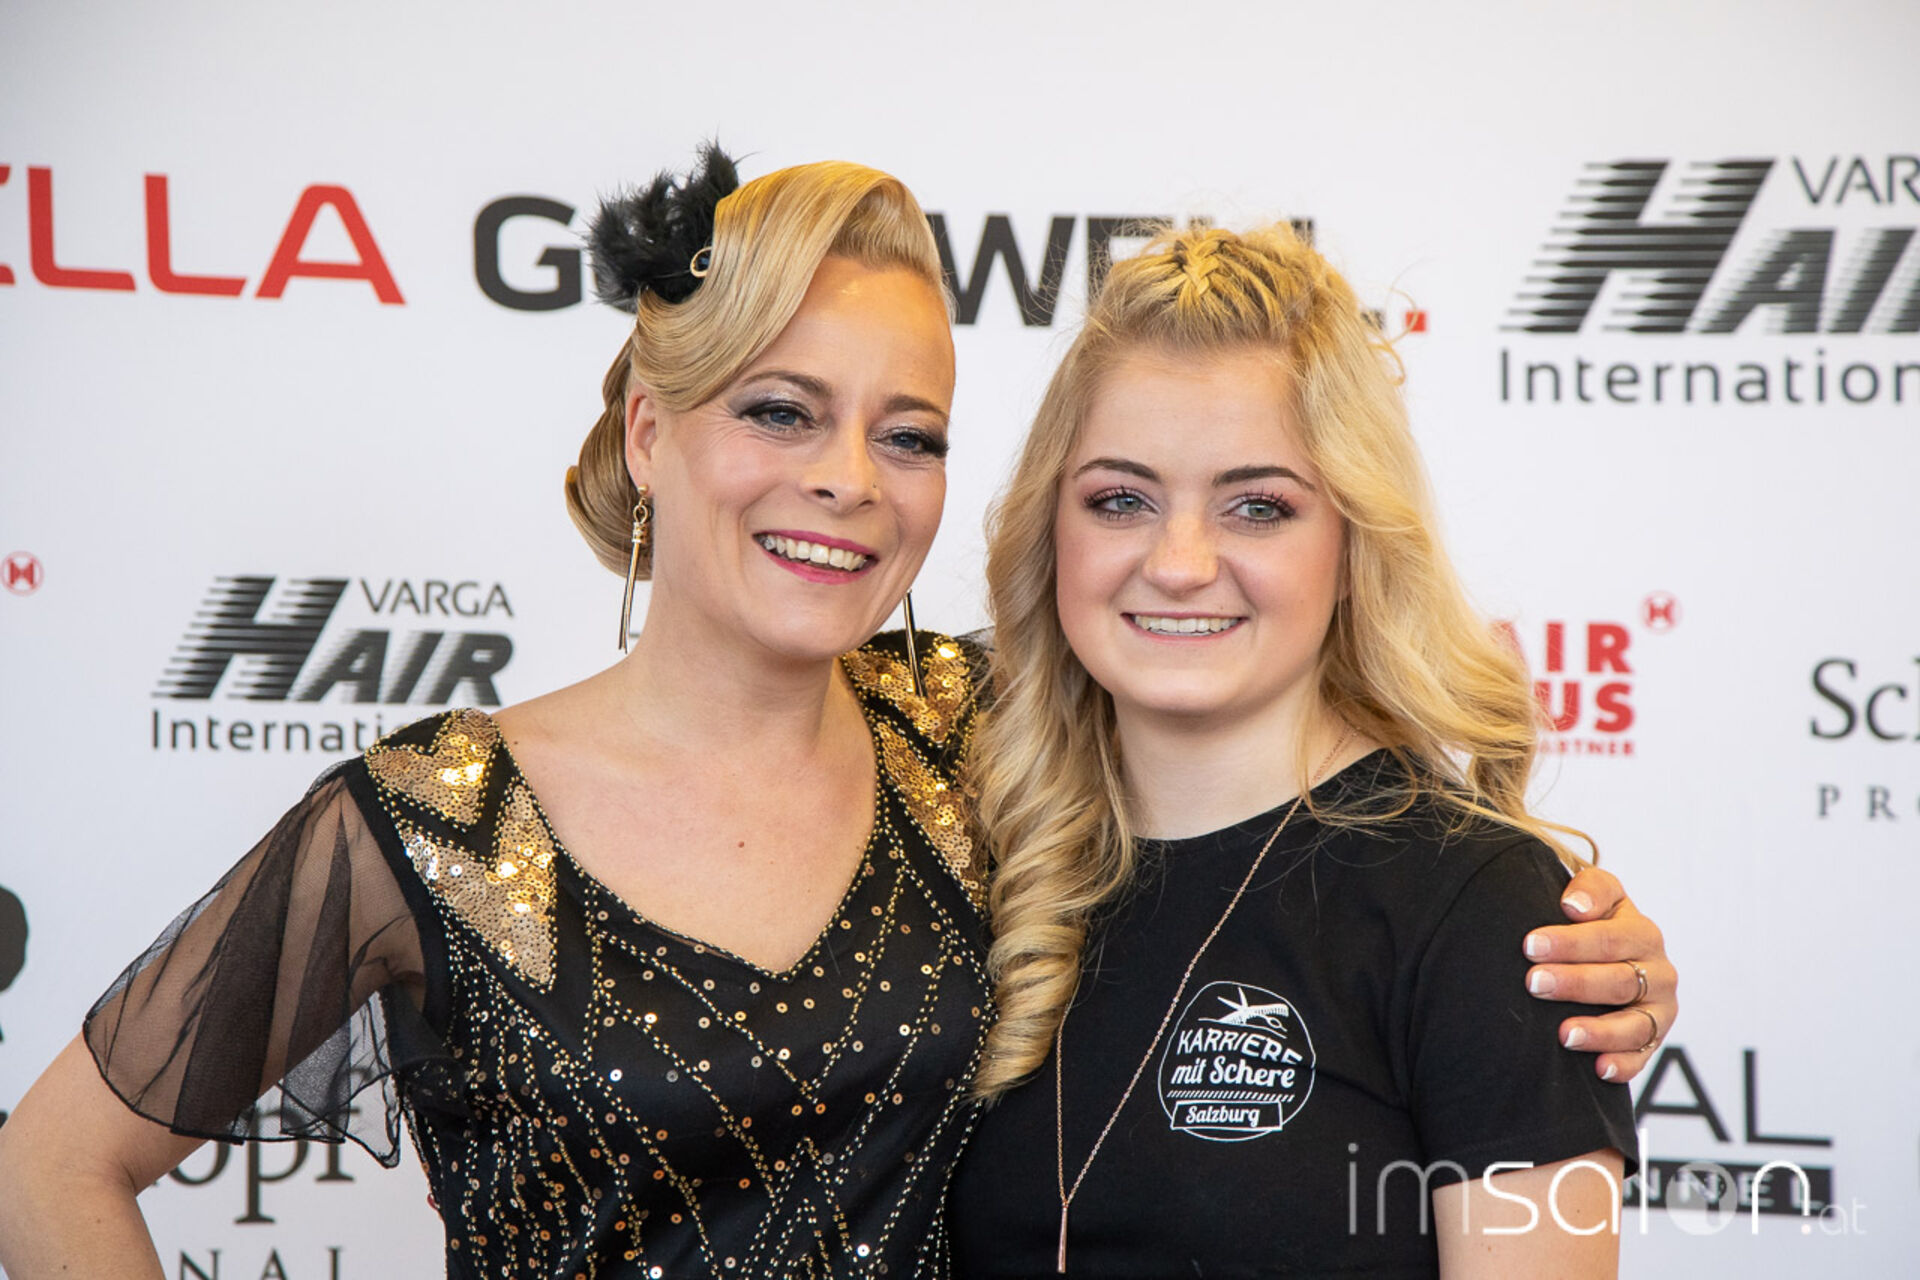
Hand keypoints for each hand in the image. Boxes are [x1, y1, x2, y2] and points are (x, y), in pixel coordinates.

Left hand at [1522, 865, 1676, 1083]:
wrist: (1610, 956)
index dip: (1570, 941)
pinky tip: (1600, 1069)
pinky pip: (1642, 1057)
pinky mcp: (1654, 1040)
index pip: (1608, 937)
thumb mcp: (1598, 895)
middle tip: (1534, 983)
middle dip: (1575, 983)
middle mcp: (1657, 972)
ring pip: (1635, 1024)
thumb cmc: (1592, 923)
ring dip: (1600, 1031)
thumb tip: (1573, 905)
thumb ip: (1591, 889)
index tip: (1530, 945)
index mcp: (1641, 933)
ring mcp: (1659, 1009)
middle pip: (1618, 980)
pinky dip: (1624, 1065)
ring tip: (1564, 1034)